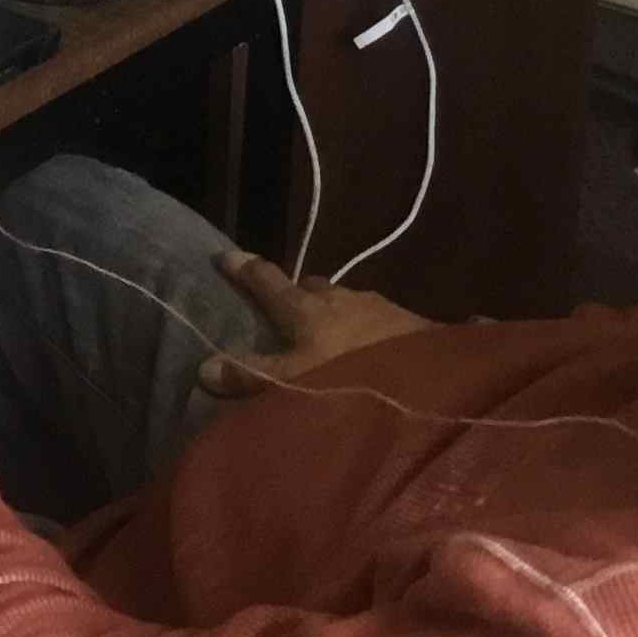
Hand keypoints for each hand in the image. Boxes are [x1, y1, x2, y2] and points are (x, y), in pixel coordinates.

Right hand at [193, 249, 437, 397]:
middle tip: (287, 303)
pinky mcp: (409, 322)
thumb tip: (204, 367)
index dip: (245, 269)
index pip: (267, 280)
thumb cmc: (355, 375)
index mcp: (306, 308)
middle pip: (310, 286)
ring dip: (334, 308)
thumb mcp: (296, 382)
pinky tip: (376, 345)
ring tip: (331, 329)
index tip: (225, 254)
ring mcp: (378, 306)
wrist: (434, 377)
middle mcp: (340, 298)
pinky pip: (379, 316)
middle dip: (296, 291)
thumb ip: (254, 375)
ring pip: (346, 299)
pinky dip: (368, 325)